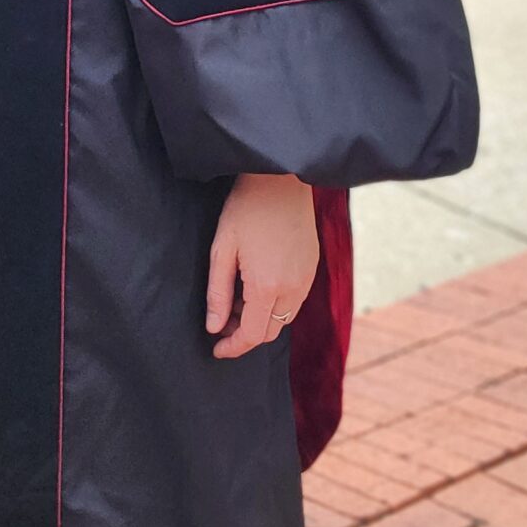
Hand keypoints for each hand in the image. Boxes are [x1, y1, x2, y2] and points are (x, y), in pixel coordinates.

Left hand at [205, 172, 316, 359]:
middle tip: (223, 318)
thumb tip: (214, 328)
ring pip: (283, 318)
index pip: (251, 335)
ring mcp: (306, 277)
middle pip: (269, 332)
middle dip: (245, 333)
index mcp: (267, 286)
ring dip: (260, 318)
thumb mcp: (222, 250)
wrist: (280, 178)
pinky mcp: (312, 266)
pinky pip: (295, 300)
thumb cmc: (246, 209)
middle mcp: (292, 288)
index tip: (216, 348)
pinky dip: (276, 303)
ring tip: (238, 296)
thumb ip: (217, 293)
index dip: (233, 347)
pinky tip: (257, 283)